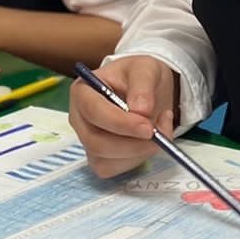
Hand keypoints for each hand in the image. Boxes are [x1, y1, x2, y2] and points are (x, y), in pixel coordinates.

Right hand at [68, 56, 177, 177]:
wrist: (146, 90)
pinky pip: (115, 169)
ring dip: (138, 153)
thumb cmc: (139, 75)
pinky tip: (149, 142)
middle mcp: (79, 118)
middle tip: (159, 134)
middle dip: (131, 144)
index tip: (148, 127)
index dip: (120, 123)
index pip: (93, 112)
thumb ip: (143, 86)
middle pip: (96, 142)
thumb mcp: (146, 69)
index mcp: (83, 91)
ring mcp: (87, 140)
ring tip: (160, 130)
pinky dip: (137, 160)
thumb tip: (141, 111)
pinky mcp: (100, 157)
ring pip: (106, 161)